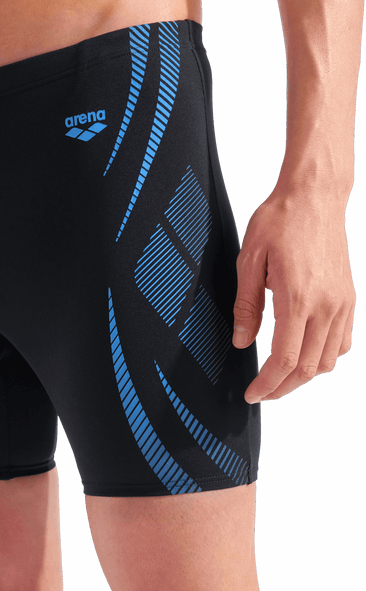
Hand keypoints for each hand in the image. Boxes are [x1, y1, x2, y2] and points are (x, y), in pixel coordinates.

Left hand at [231, 187, 355, 403]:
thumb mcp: (249, 260)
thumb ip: (247, 305)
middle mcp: (325, 305)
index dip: (267, 384)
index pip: (284, 359)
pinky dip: (323, 357)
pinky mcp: (348, 298)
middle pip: (307, 367)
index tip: (253, 393)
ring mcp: (341, 303)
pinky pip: (341, 341)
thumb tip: (242, 340)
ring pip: (327, 359)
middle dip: (283, 387)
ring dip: (303, 376)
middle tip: (263, 392)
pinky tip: (304, 356)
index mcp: (297, 298)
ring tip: (280, 378)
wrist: (314, 196)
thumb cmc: (281, 220)